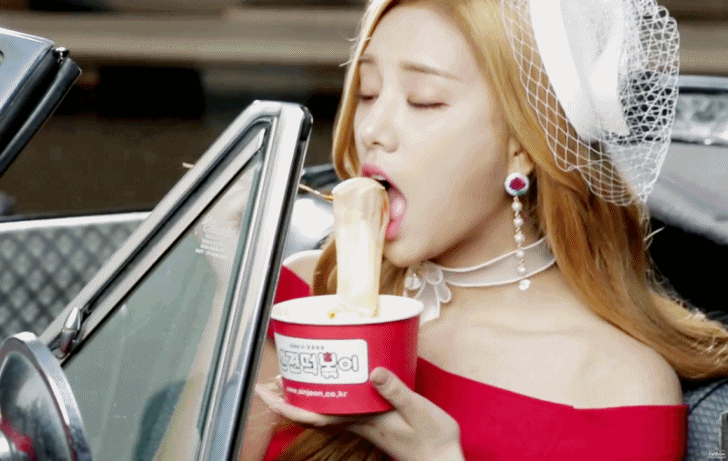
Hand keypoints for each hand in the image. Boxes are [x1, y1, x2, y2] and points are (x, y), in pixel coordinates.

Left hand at [254, 368, 464, 460]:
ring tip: (296, 374)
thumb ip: (396, 392)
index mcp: (362, 420)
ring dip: (308, 394)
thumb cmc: (434, 440)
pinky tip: (335, 382)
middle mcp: (358, 422)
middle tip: (272, 377)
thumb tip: (373, 372)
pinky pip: (343, 406)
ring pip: (326, 409)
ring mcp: (364, 422)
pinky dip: (330, 394)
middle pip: (313, 411)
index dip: (286, 405)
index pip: (315, 415)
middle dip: (290, 396)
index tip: (265, 393)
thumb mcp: (419, 411)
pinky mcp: (374, 420)